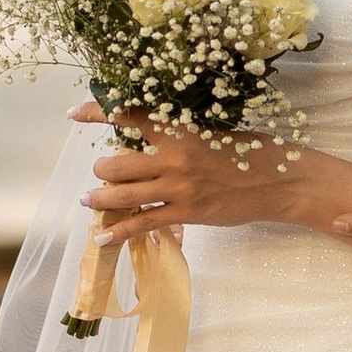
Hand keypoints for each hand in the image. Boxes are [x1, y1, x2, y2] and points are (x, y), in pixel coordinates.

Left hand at [73, 101, 283, 243]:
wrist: (277, 180)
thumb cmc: (247, 152)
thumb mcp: (209, 131)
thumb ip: (178, 135)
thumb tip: (148, 139)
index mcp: (178, 129)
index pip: (128, 115)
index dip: (96, 112)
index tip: (74, 113)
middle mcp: (172, 156)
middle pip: (114, 163)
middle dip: (102, 170)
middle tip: (104, 173)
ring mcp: (177, 187)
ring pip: (121, 194)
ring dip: (99, 199)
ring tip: (90, 200)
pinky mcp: (185, 213)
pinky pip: (141, 224)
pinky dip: (117, 233)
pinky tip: (101, 239)